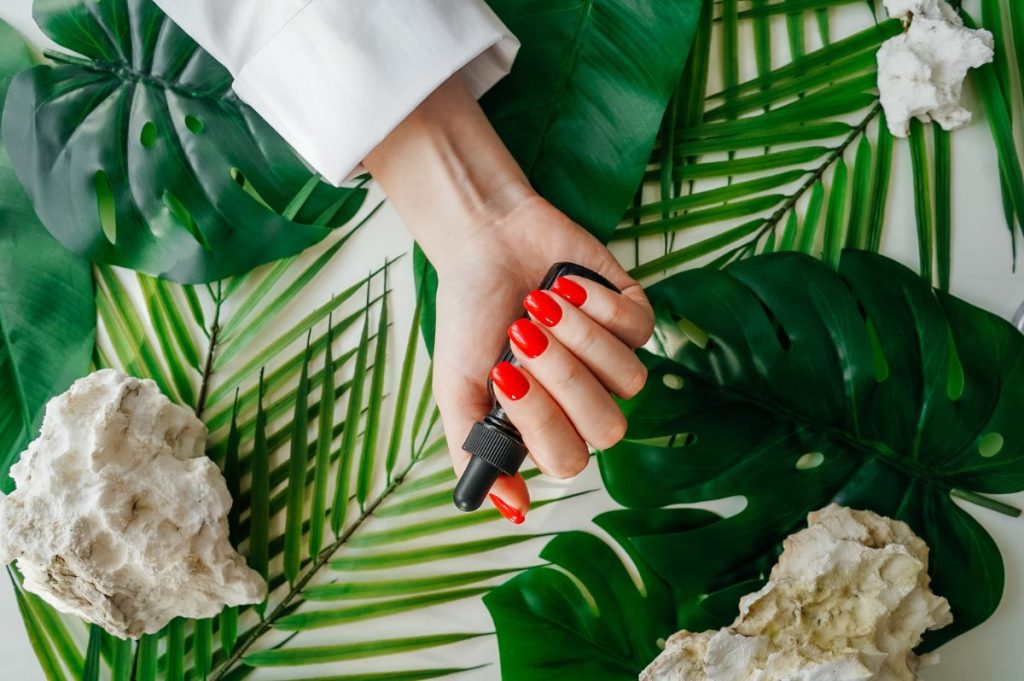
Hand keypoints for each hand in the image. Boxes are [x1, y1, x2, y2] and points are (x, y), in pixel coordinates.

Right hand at [432, 194, 652, 520]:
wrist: (484, 244)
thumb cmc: (469, 316)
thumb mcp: (455, 387)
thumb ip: (473, 449)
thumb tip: (511, 510)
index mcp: (544, 425)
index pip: (567, 461)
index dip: (542, 422)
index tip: (504, 375)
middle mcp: (584, 401)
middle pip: (607, 427)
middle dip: (564, 377)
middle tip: (523, 334)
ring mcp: (613, 360)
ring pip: (629, 379)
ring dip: (580, 336)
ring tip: (540, 303)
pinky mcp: (633, 316)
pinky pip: (639, 328)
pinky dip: (599, 305)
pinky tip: (566, 285)